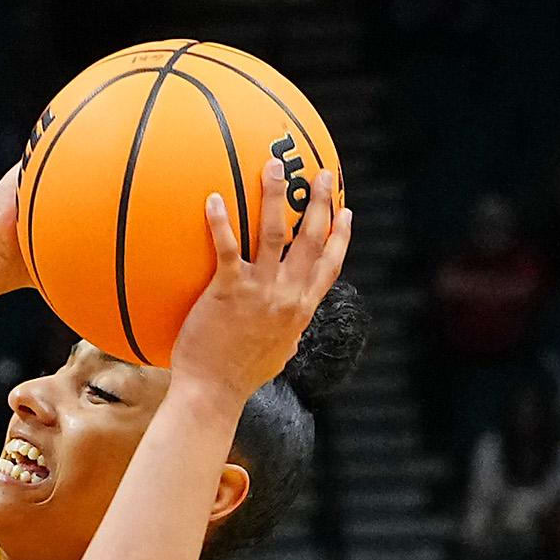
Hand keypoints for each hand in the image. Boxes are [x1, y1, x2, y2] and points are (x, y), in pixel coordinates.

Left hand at [167, 154, 352, 395]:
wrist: (214, 394)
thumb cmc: (239, 378)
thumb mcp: (277, 355)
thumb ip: (287, 334)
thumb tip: (291, 334)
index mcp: (301, 309)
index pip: (329, 266)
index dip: (340, 236)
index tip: (345, 212)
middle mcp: (287, 296)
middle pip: (312, 239)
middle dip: (320, 202)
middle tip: (323, 173)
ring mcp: (260, 292)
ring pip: (274, 233)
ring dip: (276, 195)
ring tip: (273, 165)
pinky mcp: (228, 292)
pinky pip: (227, 248)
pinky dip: (221, 221)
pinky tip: (213, 198)